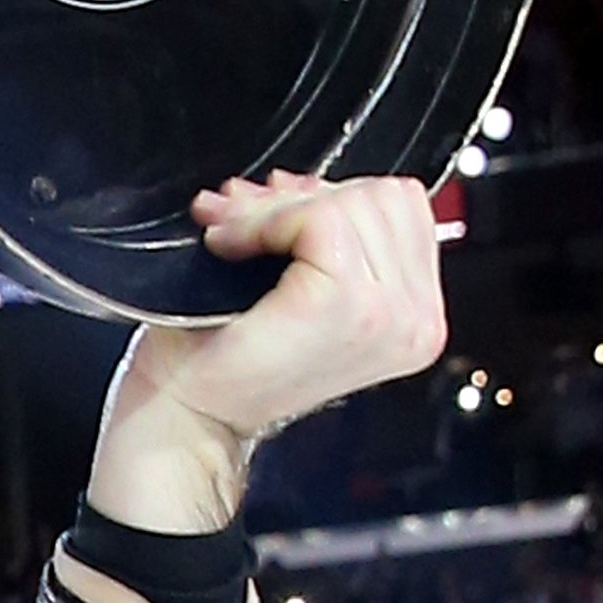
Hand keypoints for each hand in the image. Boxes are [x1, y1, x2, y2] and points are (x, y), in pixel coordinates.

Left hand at [84, 171, 447, 532]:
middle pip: (384, 195)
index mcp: (416, 317)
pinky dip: (267, 222)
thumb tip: (298, 181)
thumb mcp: (295, 289)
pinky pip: (320, 219)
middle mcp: (417, 321)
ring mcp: (392, 316)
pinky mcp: (352, 305)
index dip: (331, 198)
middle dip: (302, 199)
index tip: (273, 217)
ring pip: (352, 202)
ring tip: (234, 238)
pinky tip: (230, 248)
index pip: (403, 206)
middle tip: (241, 222)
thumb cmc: (223, 363)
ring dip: (277, 210)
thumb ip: (324, 237)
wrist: (185, 421)